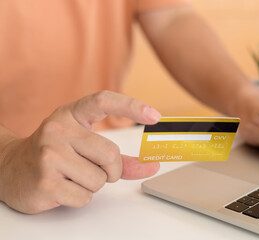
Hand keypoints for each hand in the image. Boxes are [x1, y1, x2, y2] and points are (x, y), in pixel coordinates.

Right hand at [0, 91, 160, 213]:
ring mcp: (49, 154)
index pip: (104, 100)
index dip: (132, 106)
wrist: (9, 169)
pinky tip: (62, 187)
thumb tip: (152, 165)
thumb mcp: (84, 145)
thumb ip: (121, 157)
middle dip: (111, 171)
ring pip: (100, 179)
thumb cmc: (54, 154)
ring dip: (94, 184)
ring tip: (72, 176)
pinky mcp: (45, 181)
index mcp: (71, 114)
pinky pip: (85, 196)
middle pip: (110, 155)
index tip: (155, 116)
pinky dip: (81, 197)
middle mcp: (58, 129)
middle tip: (96, 170)